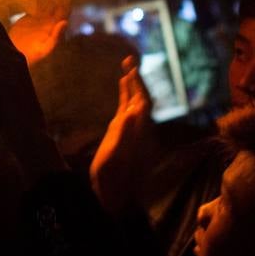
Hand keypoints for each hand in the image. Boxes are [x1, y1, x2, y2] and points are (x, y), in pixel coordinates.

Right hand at [89, 55, 156, 215]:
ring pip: (134, 102)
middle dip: (137, 79)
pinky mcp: (122, 134)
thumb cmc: (111, 178)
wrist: (113, 196)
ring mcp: (130, 131)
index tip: (132, 66)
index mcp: (138, 131)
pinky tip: (122, 86)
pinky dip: (125, 95)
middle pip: (141, 98)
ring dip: (131, 85)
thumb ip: (124, 134)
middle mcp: (137, 129)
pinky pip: (126, 109)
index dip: (139, 84)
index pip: (142, 102)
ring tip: (127, 66)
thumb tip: (134, 110)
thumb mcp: (115, 156)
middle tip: (130, 59)